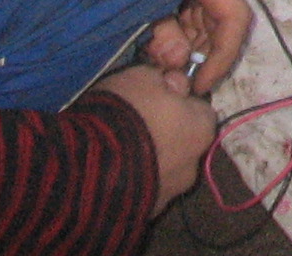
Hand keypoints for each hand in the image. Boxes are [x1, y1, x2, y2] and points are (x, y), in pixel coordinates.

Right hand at [94, 63, 215, 207]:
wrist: (89, 173)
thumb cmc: (125, 114)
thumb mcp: (142, 77)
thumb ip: (164, 79)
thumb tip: (176, 84)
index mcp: (201, 129)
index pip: (198, 111)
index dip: (177, 103)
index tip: (154, 100)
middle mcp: (193, 166)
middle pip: (182, 144)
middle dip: (161, 136)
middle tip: (131, 126)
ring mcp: (169, 195)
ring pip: (161, 171)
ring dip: (144, 162)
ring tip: (113, 152)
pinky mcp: (144, 216)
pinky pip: (140, 192)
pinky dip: (129, 183)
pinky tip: (107, 175)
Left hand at [140, 0, 252, 97]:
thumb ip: (161, 31)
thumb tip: (178, 63)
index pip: (234, 17)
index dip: (222, 56)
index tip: (199, 85)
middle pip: (220, 24)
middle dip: (201, 56)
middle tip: (174, 81)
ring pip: (202, 24)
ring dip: (185, 49)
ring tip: (159, 66)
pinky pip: (184, 18)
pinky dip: (173, 38)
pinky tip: (154, 50)